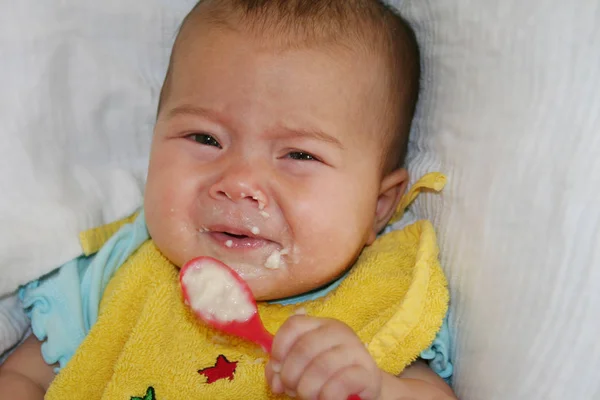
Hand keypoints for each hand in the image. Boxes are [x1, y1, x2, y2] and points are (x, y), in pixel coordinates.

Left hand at [265, 315, 381, 399]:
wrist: (364, 389)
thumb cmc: (328, 376)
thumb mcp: (302, 368)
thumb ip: (283, 369)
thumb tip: (275, 379)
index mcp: (321, 325)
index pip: (294, 324)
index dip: (280, 346)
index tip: (277, 368)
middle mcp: (339, 332)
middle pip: (305, 347)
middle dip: (291, 374)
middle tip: (292, 390)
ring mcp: (355, 350)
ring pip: (322, 366)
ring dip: (307, 389)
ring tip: (308, 397)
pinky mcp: (368, 372)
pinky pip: (341, 382)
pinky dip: (326, 396)